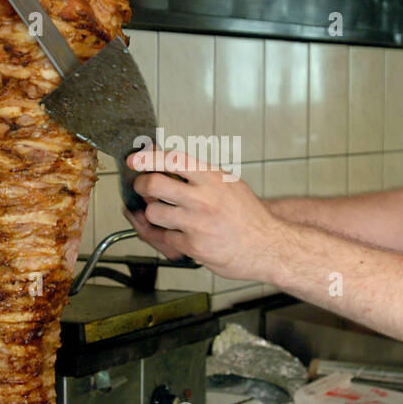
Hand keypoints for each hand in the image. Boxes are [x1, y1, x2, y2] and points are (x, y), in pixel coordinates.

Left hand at [122, 148, 287, 282]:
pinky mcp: (194, 246)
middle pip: (153, 184)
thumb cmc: (248, 216)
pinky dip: (169, 237)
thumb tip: (166, 163)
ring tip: (169, 215)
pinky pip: (165, 237)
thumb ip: (200, 175)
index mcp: (212, 178)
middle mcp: (204, 198)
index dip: (148, 157)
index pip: (172, 159)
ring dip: (155, 214)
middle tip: (143, 188)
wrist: (268, 246)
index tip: (134, 159)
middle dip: (141, 185)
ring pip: (154, 213)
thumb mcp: (228, 184)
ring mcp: (197, 223)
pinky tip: (182, 235)